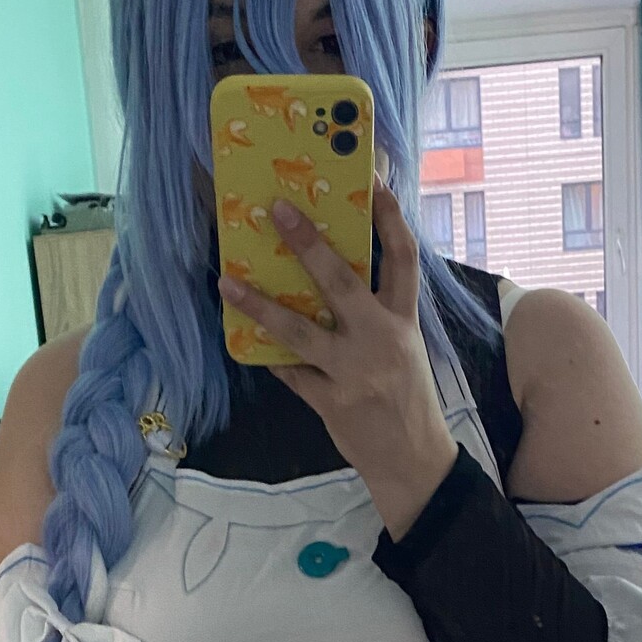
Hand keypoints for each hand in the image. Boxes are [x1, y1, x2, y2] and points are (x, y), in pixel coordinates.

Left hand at [217, 176, 459, 538]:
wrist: (413, 460)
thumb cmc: (407, 398)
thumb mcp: (405, 349)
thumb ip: (378, 314)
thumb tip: (336, 275)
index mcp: (404, 322)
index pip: (403, 258)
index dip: (389, 217)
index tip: (373, 180)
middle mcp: (380, 340)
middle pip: (341, 281)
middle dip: (307, 243)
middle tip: (276, 210)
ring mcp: (352, 372)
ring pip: (299, 330)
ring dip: (259, 305)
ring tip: (227, 282)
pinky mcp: (330, 402)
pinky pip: (290, 372)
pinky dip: (268, 356)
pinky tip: (245, 340)